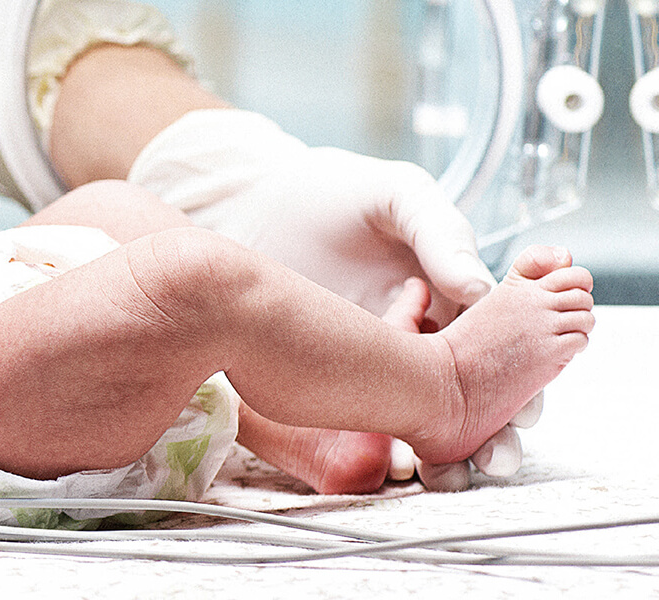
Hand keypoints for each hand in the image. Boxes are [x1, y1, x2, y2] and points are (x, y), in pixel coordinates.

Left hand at [133, 109, 515, 488]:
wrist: (251, 201)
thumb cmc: (333, 193)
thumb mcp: (396, 196)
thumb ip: (441, 234)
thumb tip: (480, 288)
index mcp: (452, 294)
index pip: (503, 350)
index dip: (523, 386)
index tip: (525, 413)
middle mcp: (419, 332)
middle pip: (471, 394)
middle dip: (492, 431)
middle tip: (494, 457)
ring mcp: (371, 356)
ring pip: (419, 414)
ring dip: (441, 447)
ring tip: (448, 472)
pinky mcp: (324, 369)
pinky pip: (358, 413)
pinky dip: (378, 440)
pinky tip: (392, 459)